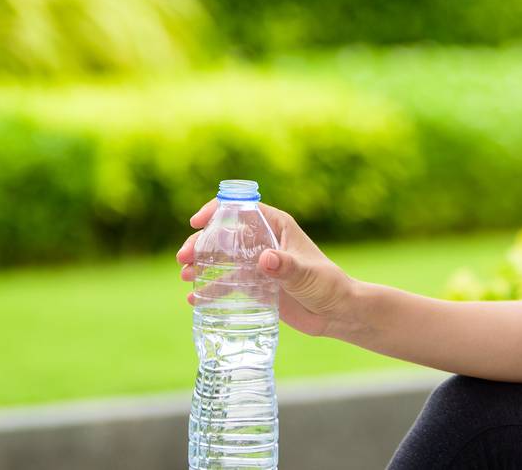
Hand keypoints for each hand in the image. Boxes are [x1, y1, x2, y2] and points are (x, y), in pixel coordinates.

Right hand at [177, 198, 355, 338]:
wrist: (336, 313)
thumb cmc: (328, 285)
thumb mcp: (307, 275)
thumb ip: (287, 267)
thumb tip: (264, 259)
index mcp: (277, 227)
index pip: (243, 209)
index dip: (217, 211)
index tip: (197, 222)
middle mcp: (264, 242)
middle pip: (225, 235)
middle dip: (201, 243)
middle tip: (184, 259)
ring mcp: (257, 265)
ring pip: (221, 259)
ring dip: (200, 265)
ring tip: (185, 276)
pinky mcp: (255, 286)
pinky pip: (227, 284)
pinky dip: (210, 289)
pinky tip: (195, 298)